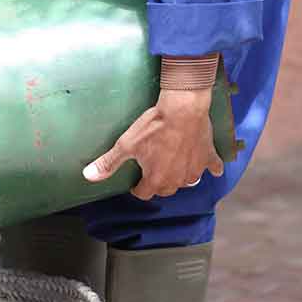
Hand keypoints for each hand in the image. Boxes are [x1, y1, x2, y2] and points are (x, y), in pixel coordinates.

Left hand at [82, 88, 223, 198]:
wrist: (182, 108)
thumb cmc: (153, 127)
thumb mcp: (126, 144)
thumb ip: (109, 163)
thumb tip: (88, 176)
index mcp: (157, 180)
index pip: (145, 193)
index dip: (138, 188)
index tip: (135, 181)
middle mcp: (178, 180)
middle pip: (166, 189)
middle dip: (158, 183)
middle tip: (153, 169)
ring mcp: (195, 169)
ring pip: (187, 181)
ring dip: (181, 176)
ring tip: (175, 165)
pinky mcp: (208, 156)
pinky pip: (213, 168)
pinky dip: (212, 168)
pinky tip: (213, 168)